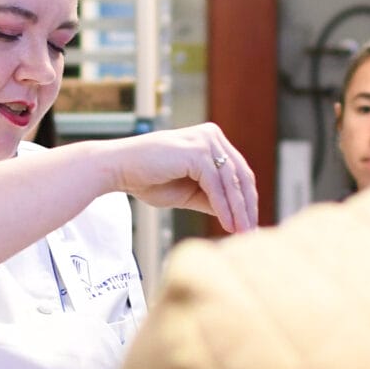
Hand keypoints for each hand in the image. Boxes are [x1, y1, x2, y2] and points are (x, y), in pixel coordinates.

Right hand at [98, 123, 259, 234]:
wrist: (117, 169)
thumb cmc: (148, 179)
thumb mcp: (189, 191)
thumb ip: (212, 197)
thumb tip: (238, 215)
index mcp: (212, 140)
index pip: (239, 171)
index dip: (247, 199)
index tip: (250, 223)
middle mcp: (212, 136)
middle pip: (241, 175)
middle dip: (247, 206)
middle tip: (252, 231)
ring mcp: (205, 141)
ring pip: (231, 182)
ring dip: (238, 211)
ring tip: (242, 232)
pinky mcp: (197, 152)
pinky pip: (216, 186)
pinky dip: (224, 207)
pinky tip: (227, 225)